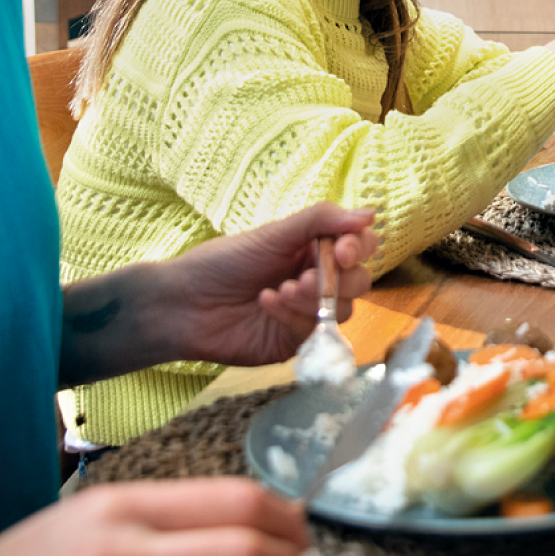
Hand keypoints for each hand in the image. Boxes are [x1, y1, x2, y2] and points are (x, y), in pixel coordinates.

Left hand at [61, 204, 378, 384]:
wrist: (183, 304)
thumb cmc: (223, 262)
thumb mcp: (273, 234)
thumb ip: (321, 220)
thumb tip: (370, 214)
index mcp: (314, 248)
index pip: (360, 245)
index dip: (360, 248)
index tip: (343, 250)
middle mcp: (318, 279)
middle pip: (360, 280)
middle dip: (338, 278)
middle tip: (305, 277)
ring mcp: (309, 312)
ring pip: (345, 309)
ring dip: (315, 298)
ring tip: (280, 291)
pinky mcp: (296, 341)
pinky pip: (317, 332)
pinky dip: (294, 316)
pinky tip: (267, 303)